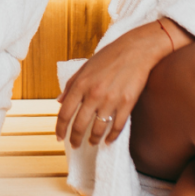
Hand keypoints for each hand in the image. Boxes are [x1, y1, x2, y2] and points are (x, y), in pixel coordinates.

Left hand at [56, 22, 174, 148]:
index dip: (60, 129)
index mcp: (80, 84)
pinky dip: (112, 136)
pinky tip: (108, 140)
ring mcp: (111, 100)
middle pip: (80, 125)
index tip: (59, 137)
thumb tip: (59, 102)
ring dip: (93, 139)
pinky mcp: (127, 103)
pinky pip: (117, 126)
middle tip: (75, 145)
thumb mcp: (84, 67)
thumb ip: (70, 85)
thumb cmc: (109, 56)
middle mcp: (94, 94)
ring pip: (98, 129)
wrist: (135, 50)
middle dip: (75, 139)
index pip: (64, 113)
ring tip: (92, 142)